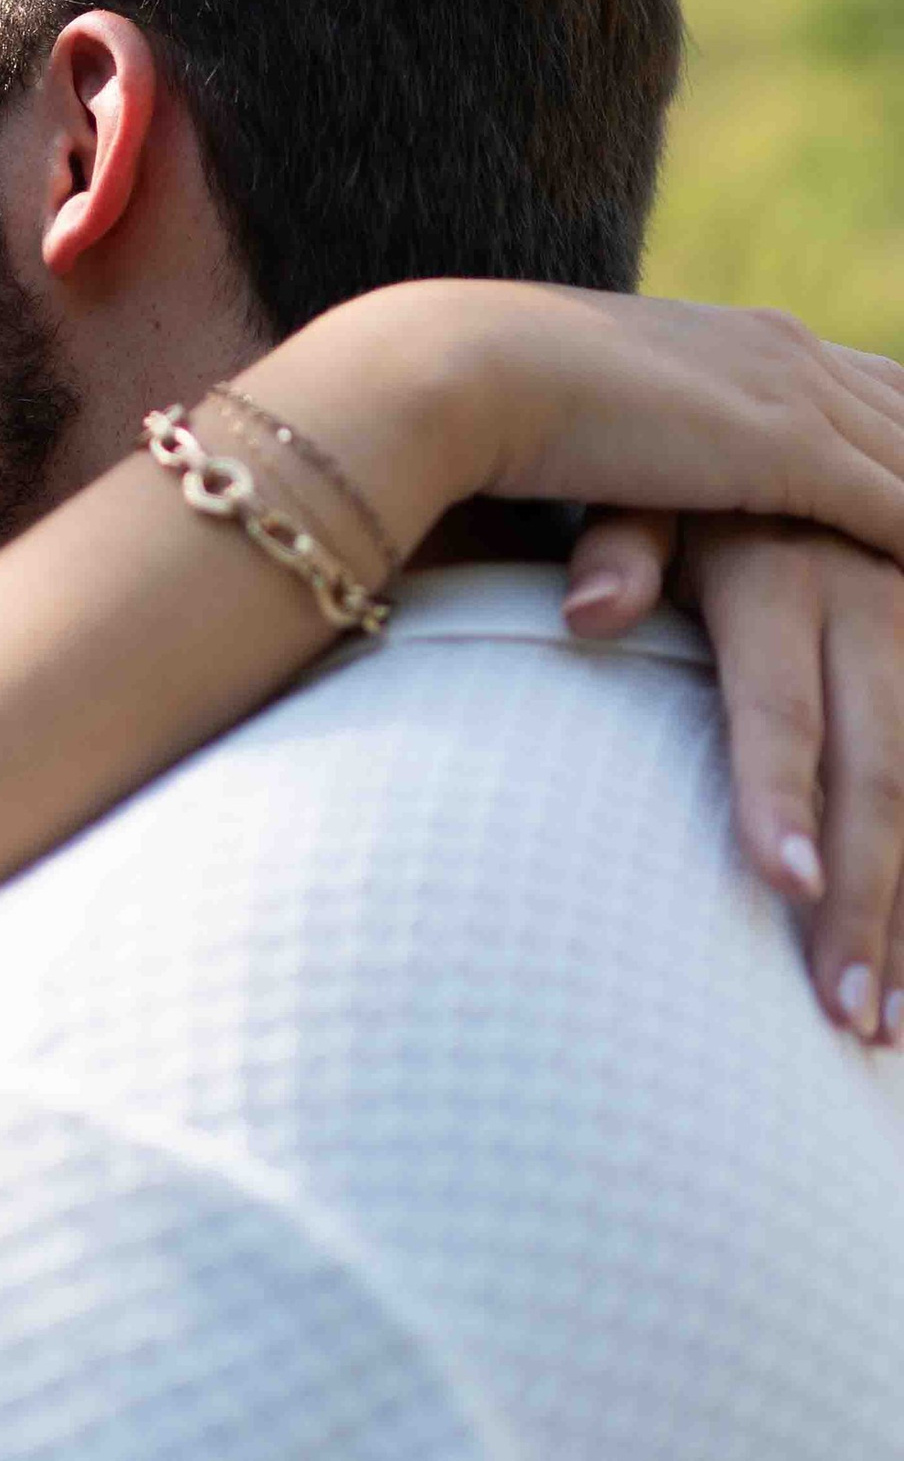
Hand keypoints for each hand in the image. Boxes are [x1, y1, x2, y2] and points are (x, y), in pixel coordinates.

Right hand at [268, 284, 903, 570]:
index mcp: (747, 343)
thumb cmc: (487, 405)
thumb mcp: (597, 438)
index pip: (876, 389)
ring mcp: (793, 395)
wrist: (462, 367)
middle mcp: (787, 354)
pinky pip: (897, 507)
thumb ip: (647, 466)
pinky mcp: (783, 447)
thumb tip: (638, 535)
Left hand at [558, 515, 903, 1044]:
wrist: (792, 435)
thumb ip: (620, 546)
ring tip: (893, 1025)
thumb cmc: (690, 486)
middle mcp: (872, 598)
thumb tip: (586, 613)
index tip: (782, 885)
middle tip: (846, 1014)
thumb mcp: (643, 491)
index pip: (779, 699)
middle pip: (880, 764)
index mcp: (781, 572)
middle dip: (869, 897)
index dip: (782, 789)